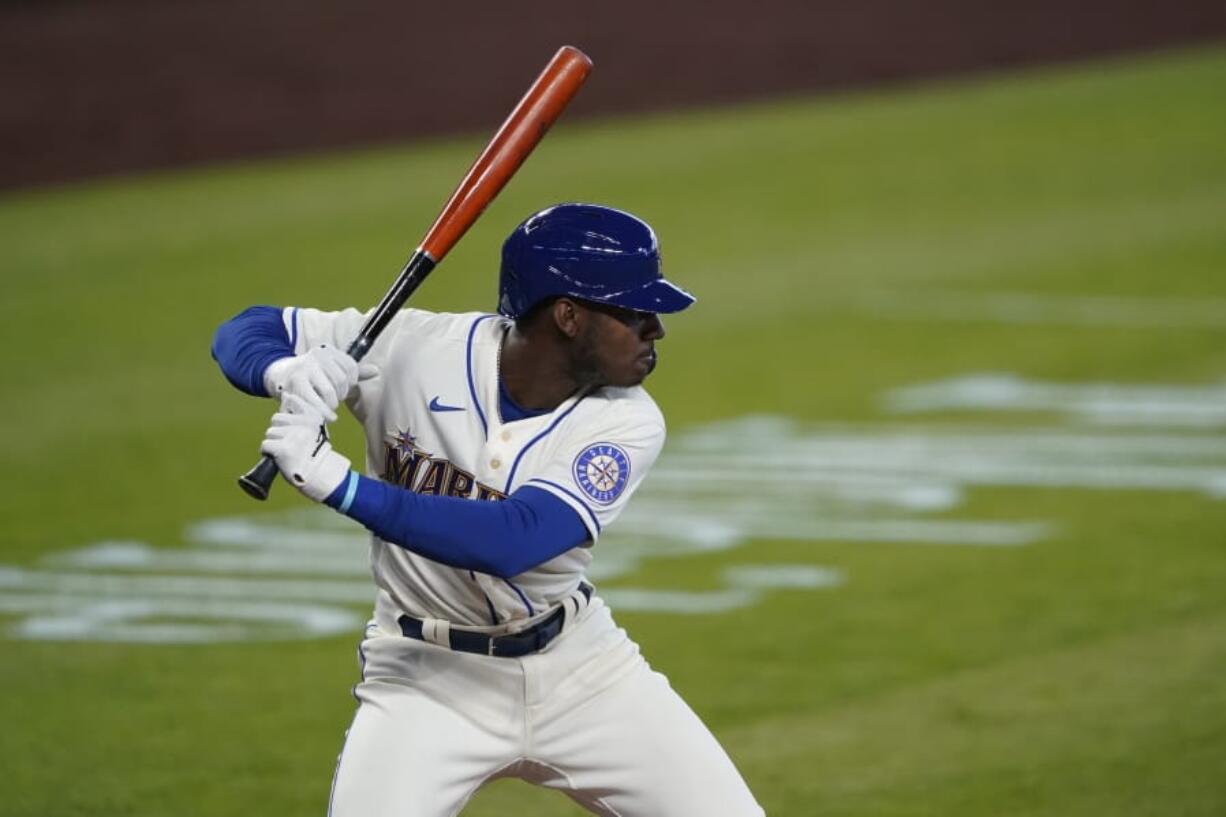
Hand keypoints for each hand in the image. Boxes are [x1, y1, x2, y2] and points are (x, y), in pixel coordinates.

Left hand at [260, 394, 351, 501]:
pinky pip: (265, 445)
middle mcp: (305, 424)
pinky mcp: (283, 449)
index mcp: (313, 415)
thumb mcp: (311, 427)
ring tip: (286, 452)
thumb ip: (297, 411)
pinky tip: (279, 458)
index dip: (288, 415)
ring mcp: (294, 436)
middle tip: (291, 443)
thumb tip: (285, 394)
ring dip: (274, 442)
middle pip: (276, 419)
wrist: (318, 474)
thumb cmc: (312, 450)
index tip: (296, 428)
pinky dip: (268, 452)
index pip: (291, 400)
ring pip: (270, 432)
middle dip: (279, 431)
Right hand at [263, 345, 377, 420]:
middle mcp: (317, 355)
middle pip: (341, 380)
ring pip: (330, 391)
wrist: (282, 376)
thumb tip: (376, 371)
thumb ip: (355, 372)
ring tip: (327, 405)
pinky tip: (327, 416)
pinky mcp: (296, 383)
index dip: (351, 383)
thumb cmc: (314, 376)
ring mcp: (305, 367)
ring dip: (331, 404)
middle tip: (333, 399)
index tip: (343, 389)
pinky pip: (315, 401)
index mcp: (329, 351)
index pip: (351, 368)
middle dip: (340, 394)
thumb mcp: (334, 371)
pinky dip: (323, 412)